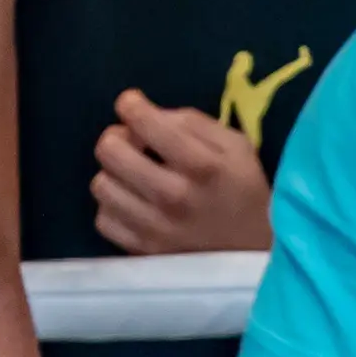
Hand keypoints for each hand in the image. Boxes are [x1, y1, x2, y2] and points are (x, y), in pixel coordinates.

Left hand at [92, 91, 274, 253]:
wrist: (255, 252)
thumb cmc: (244, 191)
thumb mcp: (235, 146)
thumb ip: (192, 123)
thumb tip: (149, 115)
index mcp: (201, 165)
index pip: (144, 122)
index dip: (130, 105)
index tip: (133, 105)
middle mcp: (173, 196)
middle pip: (110, 152)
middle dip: (117, 137)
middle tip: (132, 142)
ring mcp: (155, 228)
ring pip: (101, 185)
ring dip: (113, 173)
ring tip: (132, 174)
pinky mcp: (143, 251)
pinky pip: (103, 220)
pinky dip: (113, 207)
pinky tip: (132, 202)